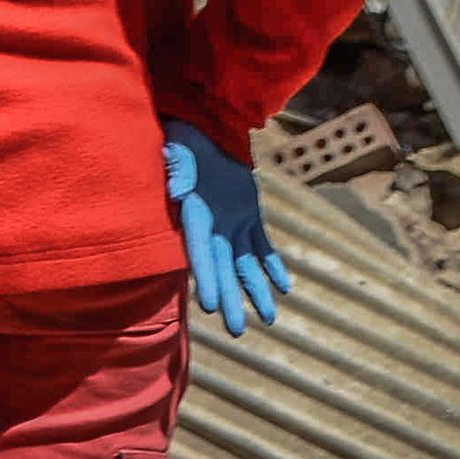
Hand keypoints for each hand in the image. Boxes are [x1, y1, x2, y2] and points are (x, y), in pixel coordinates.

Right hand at [162, 118, 289, 337]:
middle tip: (237, 331)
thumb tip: (179, 189)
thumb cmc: (184, 138)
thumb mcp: (175, 151)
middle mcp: (212, 225)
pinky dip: (272, 266)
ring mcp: (231, 222)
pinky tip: (284, 288)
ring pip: (245, 264)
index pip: (200, 253)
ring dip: (255, 290)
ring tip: (269, 319)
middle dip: (230, 298)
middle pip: (222, 268)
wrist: (204, 128)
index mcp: (192, 213)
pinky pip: (262, 246)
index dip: (206, 279)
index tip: (212, 307)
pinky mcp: (247, 215)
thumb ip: (176, 170)